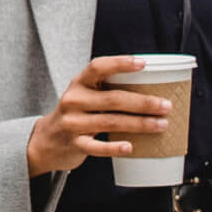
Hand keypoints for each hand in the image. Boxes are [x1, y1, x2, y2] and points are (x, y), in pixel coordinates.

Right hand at [24, 56, 174, 177]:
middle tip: (166, 106)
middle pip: (113, 99)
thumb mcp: (84, 97)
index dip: (120, 64)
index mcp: (79, 84)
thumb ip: (106, 90)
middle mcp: (74, 100)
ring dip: (140, 124)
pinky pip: (97, 146)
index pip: (98, 67)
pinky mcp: (74, 144)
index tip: (143, 64)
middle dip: (143, 102)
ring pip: (111, 122)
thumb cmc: (75, 115)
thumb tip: (151, 88)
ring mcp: (72, 123)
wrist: (45, 142)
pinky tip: (130, 147)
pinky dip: (115, 147)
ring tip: (161, 124)